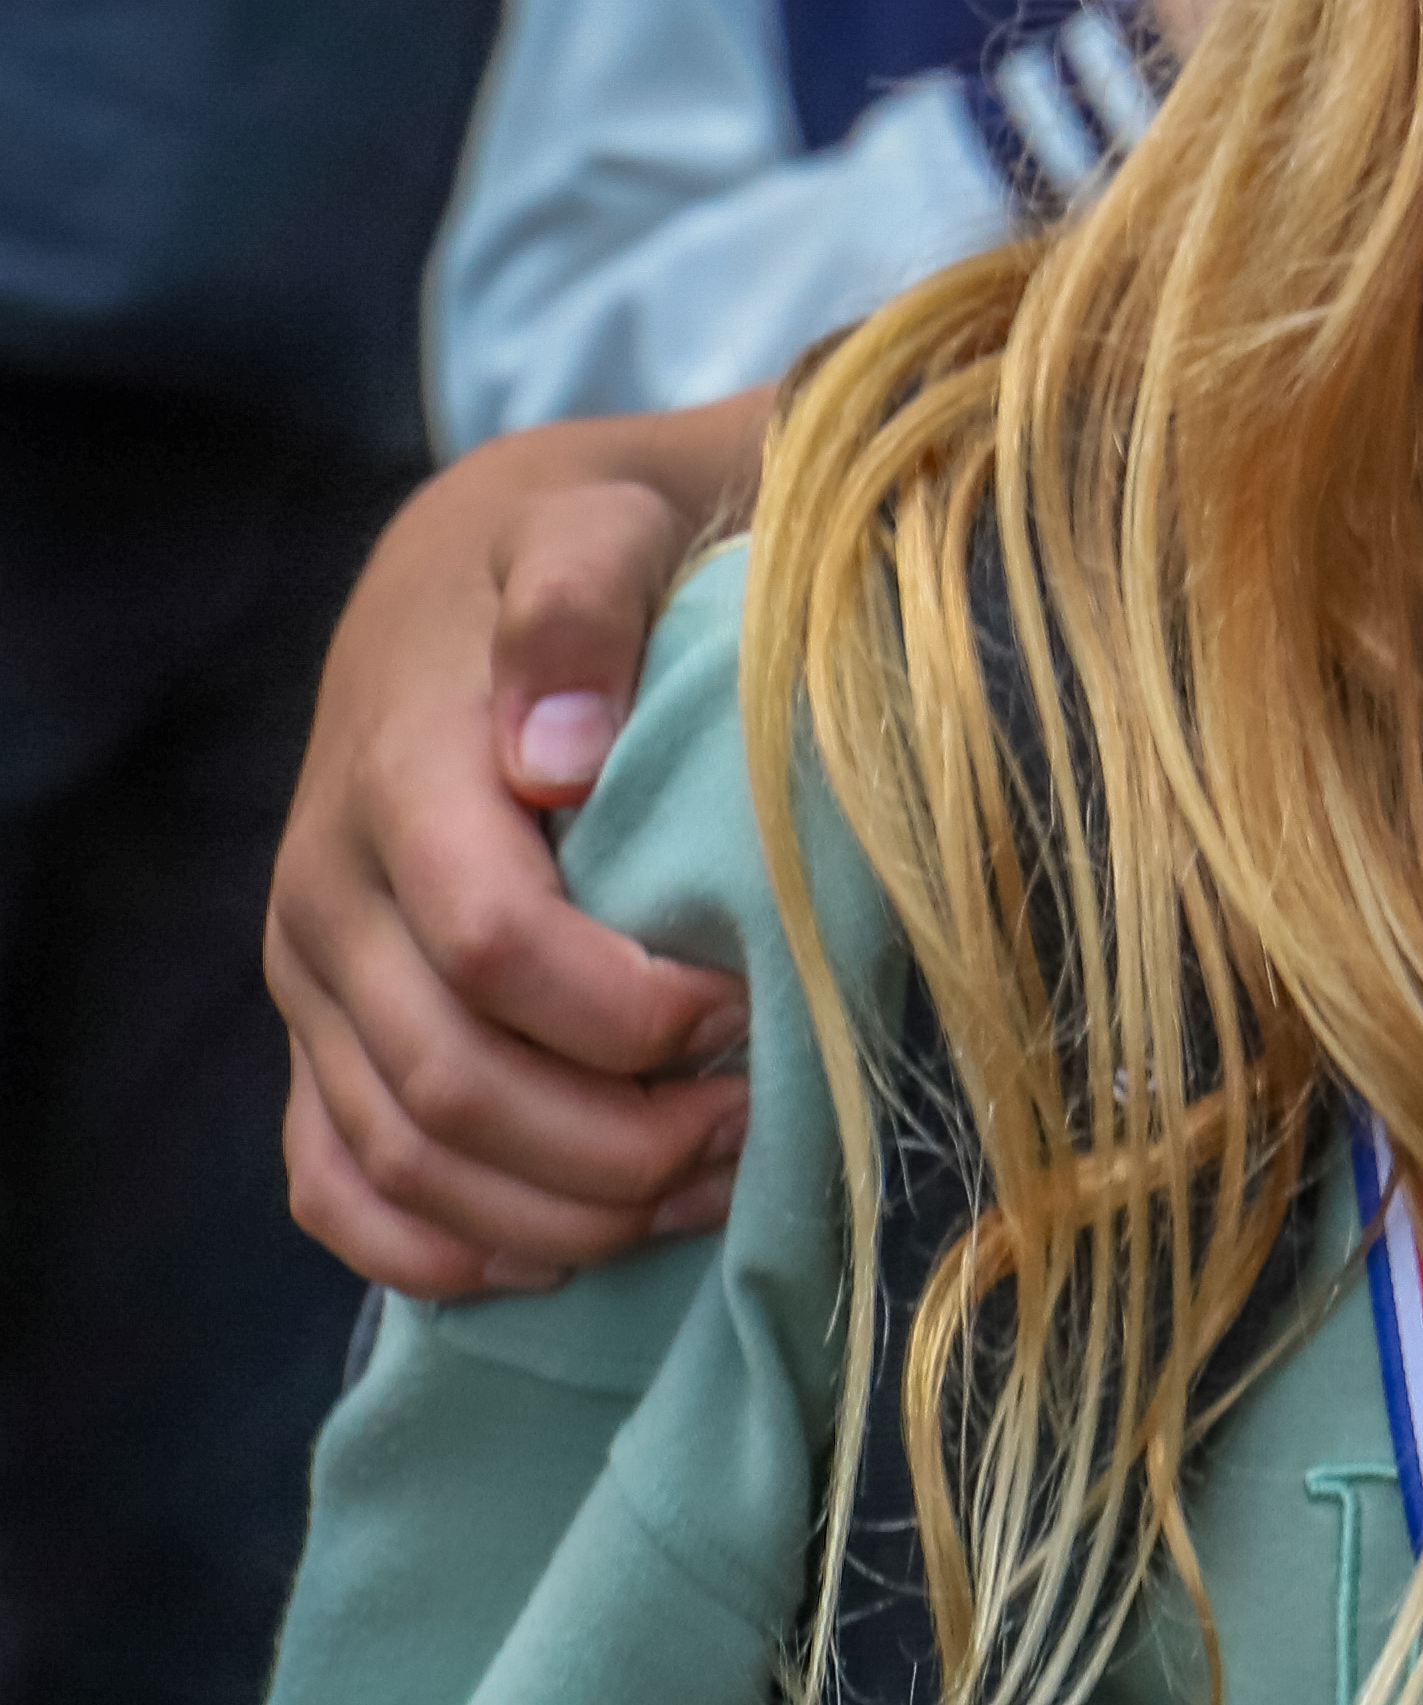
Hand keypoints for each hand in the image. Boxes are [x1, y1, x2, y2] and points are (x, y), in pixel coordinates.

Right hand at [270, 401, 774, 1295]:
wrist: (473, 567)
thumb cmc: (578, 548)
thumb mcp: (598, 523)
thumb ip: (579, 610)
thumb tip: (560, 753)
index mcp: (399, 781)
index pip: (495, 949)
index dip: (629, 1011)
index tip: (748, 1002)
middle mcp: (331, 896)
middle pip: (454, 1085)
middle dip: (617, 1139)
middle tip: (756, 1125)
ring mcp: (314, 980)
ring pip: (403, 1162)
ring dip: (559, 1208)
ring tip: (705, 1185)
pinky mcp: (318, 1034)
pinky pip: (336, 1188)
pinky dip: (441, 1250)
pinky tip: (563, 1250)